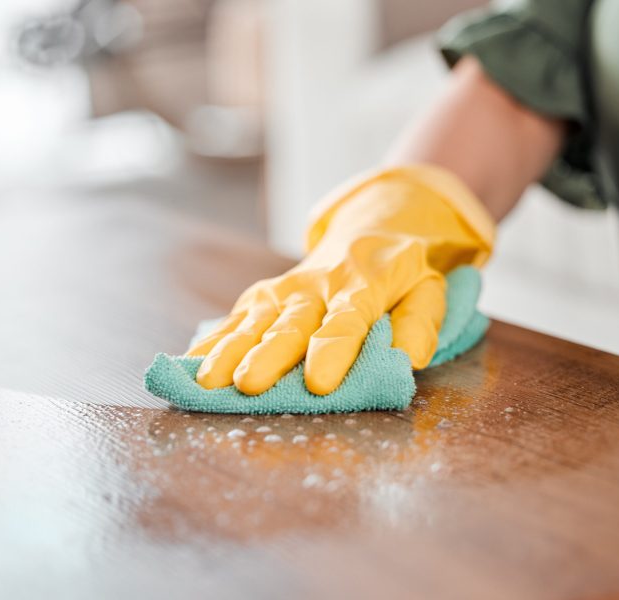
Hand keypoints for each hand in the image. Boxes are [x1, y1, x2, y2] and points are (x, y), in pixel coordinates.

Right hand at [186, 166, 493, 395]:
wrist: (368, 231)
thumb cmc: (400, 271)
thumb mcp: (428, 288)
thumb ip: (420, 321)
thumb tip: (409, 356)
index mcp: (362, 286)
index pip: (346, 321)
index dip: (332, 352)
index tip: (319, 384)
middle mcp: (316, 287)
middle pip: (290, 325)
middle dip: (268, 356)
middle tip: (248, 385)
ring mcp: (283, 290)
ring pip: (254, 321)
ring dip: (229, 351)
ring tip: (207, 381)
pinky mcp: (262, 295)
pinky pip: (235, 317)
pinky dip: (213, 340)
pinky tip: (191, 364)